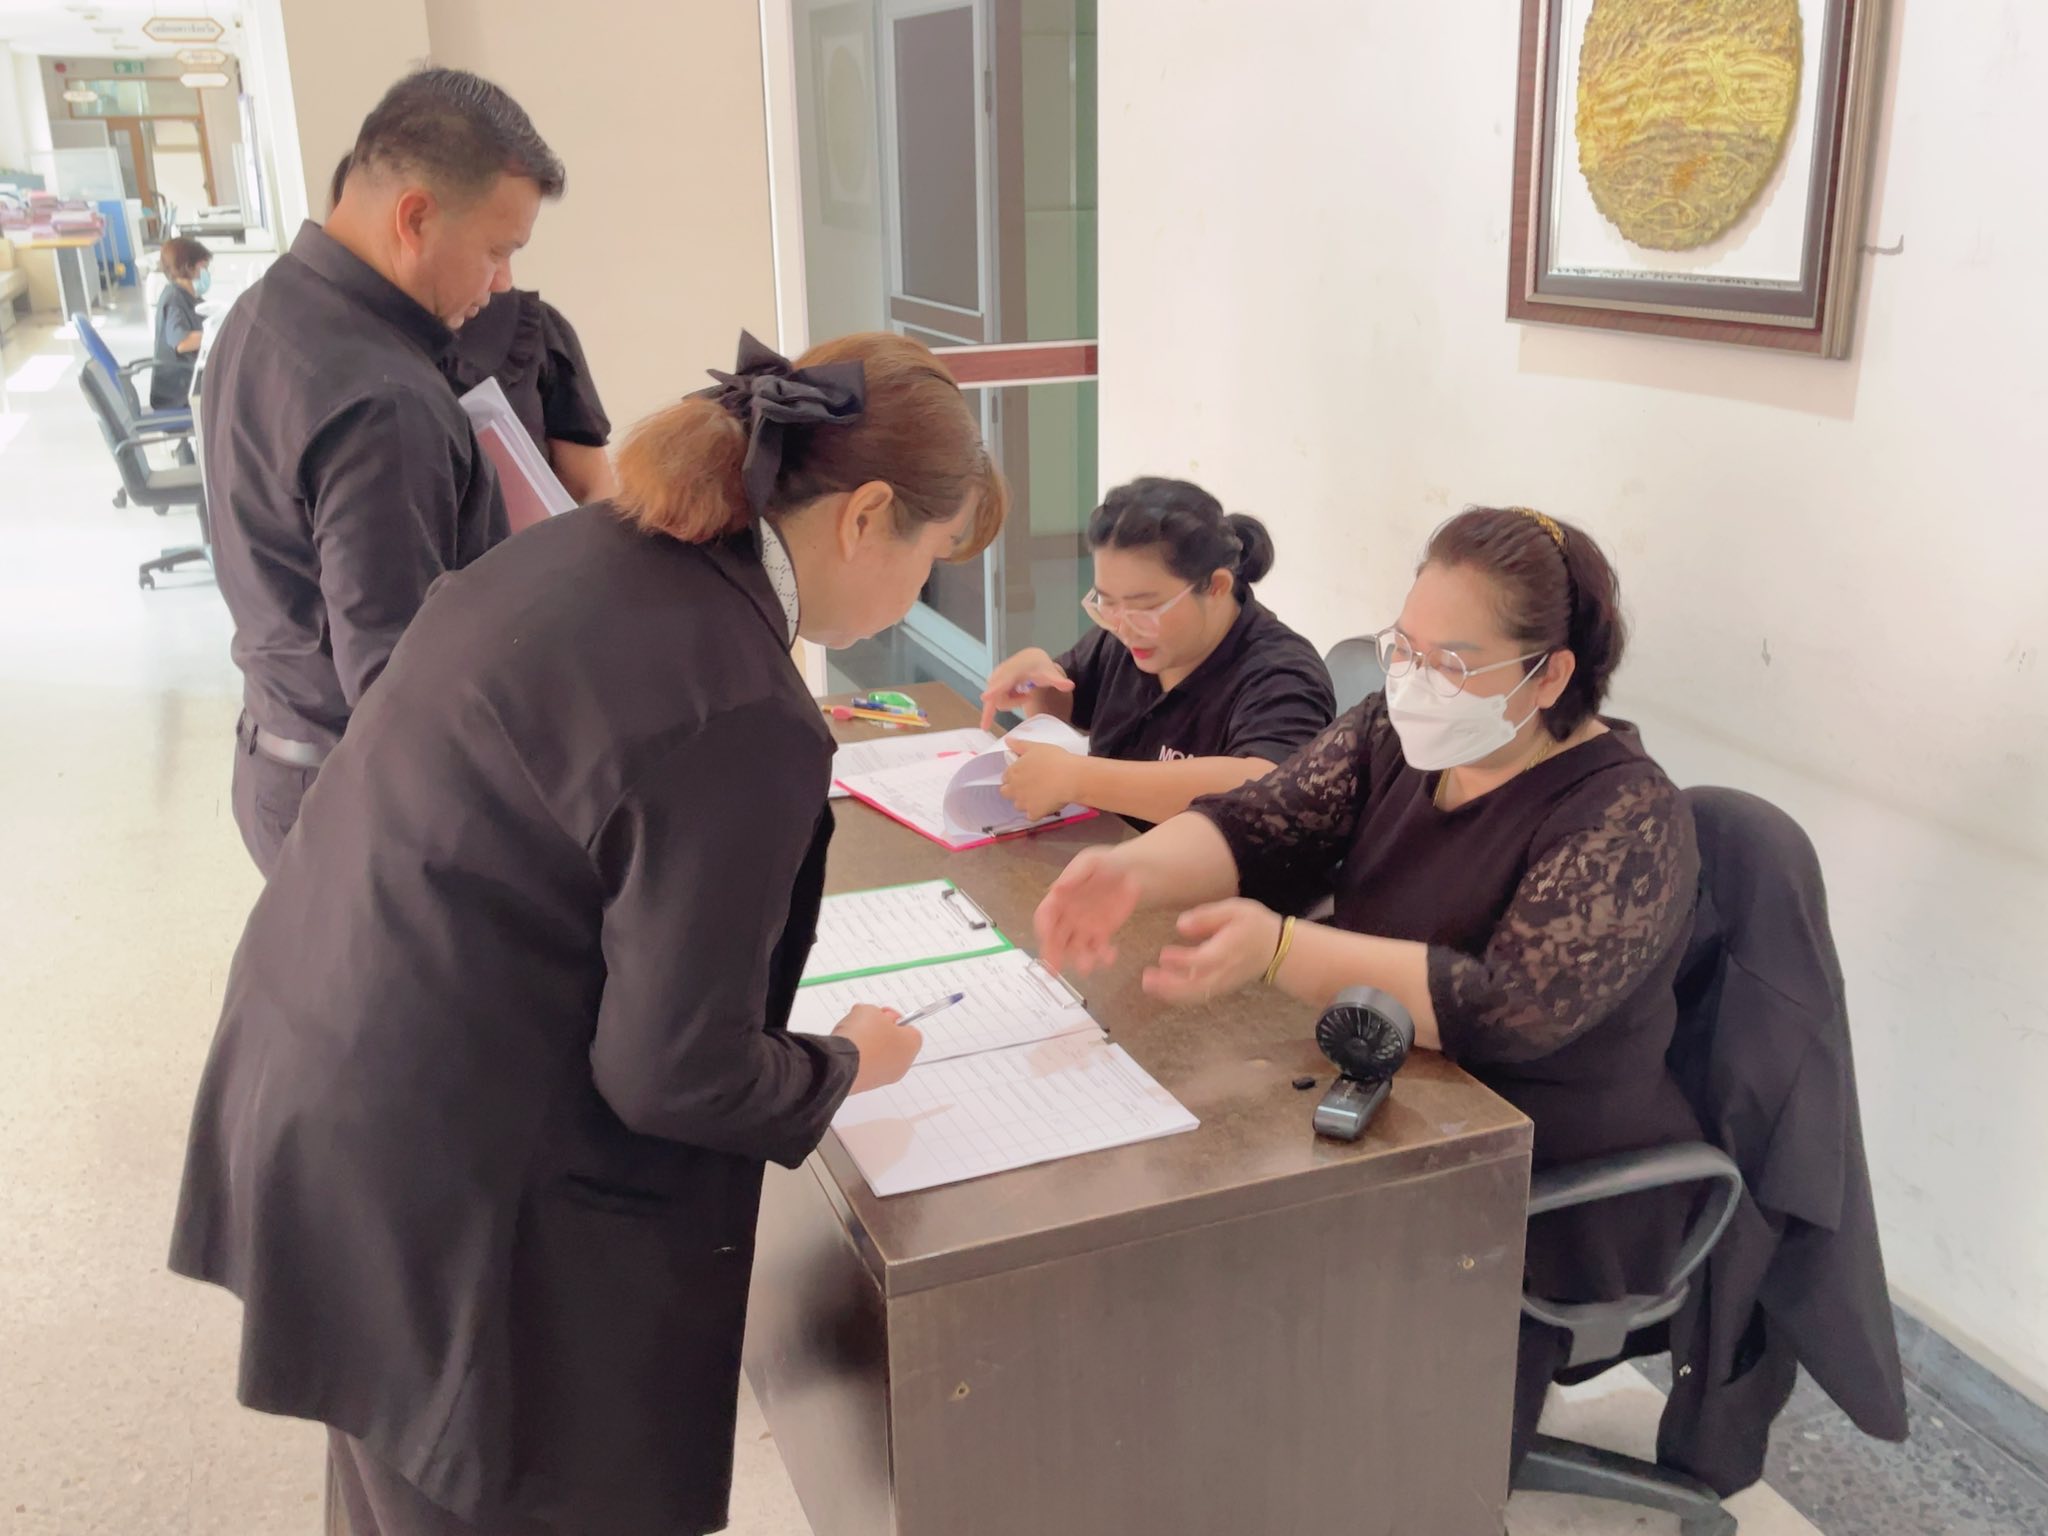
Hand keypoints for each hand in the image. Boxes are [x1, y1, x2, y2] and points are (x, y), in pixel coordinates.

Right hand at [834, 1005, 923, 1092]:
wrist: (842, 1064)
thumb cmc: (863, 1038)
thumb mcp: (870, 1010)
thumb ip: (874, 1013)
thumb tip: (869, 1018)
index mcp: (912, 1044)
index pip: (909, 1028)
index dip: (893, 1018)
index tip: (881, 1014)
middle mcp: (902, 1064)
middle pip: (894, 1043)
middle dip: (879, 1032)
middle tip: (866, 1024)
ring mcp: (885, 1077)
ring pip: (878, 1056)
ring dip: (867, 1045)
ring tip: (852, 1036)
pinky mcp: (867, 1085)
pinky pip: (865, 1066)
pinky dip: (857, 1058)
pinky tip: (846, 1050)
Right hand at [980, 648, 1072, 730]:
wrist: (1031, 658)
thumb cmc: (1039, 666)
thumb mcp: (1050, 673)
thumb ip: (1058, 681)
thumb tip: (1070, 685)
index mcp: (1014, 671)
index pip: (1002, 682)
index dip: (994, 691)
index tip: (985, 698)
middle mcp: (1000, 674)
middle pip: (997, 697)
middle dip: (1013, 702)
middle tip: (1028, 696)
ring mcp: (994, 679)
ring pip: (996, 700)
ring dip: (1012, 701)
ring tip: (1026, 693)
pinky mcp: (992, 683)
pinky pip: (995, 699)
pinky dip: (1008, 700)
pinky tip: (1018, 693)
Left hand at [1000, 739, 1083, 818]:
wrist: (1070, 777)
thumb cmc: (1054, 759)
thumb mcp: (1036, 747)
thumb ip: (1019, 745)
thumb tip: (1007, 740)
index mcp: (1013, 772)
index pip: (1005, 777)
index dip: (1014, 776)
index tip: (1024, 775)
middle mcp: (1014, 789)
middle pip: (1006, 793)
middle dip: (1014, 790)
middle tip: (1030, 786)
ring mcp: (1023, 803)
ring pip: (1018, 805)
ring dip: (1026, 802)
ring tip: (1040, 796)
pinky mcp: (1034, 813)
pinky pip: (1031, 816)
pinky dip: (1037, 812)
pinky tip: (1046, 805)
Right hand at [1034, 846, 1141, 975]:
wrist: (1131, 871)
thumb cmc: (1106, 863)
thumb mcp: (1090, 862)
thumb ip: (1074, 874)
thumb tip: (1057, 888)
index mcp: (1060, 898)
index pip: (1044, 915)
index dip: (1043, 927)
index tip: (1045, 937)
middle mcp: (1068, 916)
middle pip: (1054, 938)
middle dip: (1053, 954)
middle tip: (1054, 968)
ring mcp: (1083, 927)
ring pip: (1075, 949)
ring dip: (1078, 959)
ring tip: (1087, 966)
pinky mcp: (1101, 934)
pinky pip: (1097, 950)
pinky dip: (1102, 957)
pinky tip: (1110, 956)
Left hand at [1142, 900, 1283, 1004]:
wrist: (1276, 950)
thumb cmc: (1253, 925)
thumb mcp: (1234, 910)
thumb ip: (1207, 916)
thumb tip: (1181, 925)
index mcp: (1228, 950)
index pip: (1204, 960)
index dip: (1183, 961)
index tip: (1163, 955)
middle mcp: (1225, 971)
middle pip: (1197, 985)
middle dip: (1170, 985)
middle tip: (1147, 978)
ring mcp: (1222, 983)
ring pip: (1195, 995)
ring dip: (1170, 993)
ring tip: (1148, 984)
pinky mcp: (1219, 988)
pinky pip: (1198, 997)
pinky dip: (1178, 996)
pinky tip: (1160, 988)